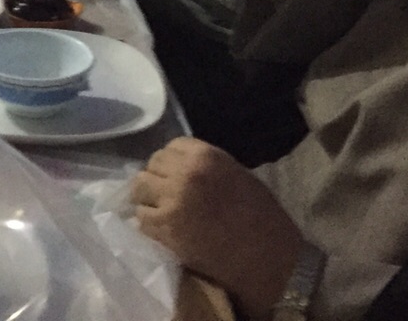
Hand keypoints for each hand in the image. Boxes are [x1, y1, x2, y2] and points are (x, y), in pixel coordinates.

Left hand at [131, 138, 304, 317]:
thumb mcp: (236, 176)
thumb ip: (206, 168)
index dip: (170, 164)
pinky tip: (162, 232)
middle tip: (166, 198)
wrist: (269, 260)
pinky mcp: (164, 227)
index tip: (174, 177)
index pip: (170, 148)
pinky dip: (147, 225)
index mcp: (206, 155)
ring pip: (138, 189)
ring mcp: (172, 198)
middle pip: (151, 165)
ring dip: (147, 200)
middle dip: (157, 180)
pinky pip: (141, 218)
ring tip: (160, 214)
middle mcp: (185, 171)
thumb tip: (179, 168)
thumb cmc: (262, 219)